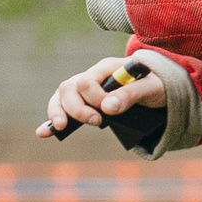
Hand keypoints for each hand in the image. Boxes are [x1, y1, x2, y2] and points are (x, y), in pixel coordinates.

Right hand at [40, 56, 167, 137]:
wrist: (158, 88)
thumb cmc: (156, 85)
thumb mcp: (151, 88)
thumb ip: (130, 94)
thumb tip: (108, 107)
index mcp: (107, 68)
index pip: (87, 81)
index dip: (95, 99)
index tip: (108, 111)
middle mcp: (92, 76)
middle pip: (70, 88)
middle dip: (78, 109)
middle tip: (97, 122)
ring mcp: (85, 89)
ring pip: (61, 97)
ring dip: (59, 112)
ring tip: (62, 128)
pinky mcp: (83, 103)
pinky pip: (63, 109)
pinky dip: (51, 121)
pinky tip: (42, 133)